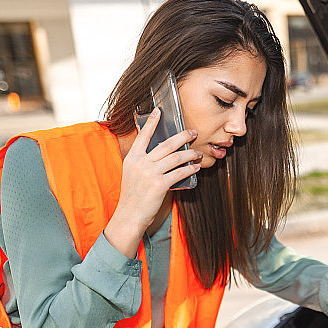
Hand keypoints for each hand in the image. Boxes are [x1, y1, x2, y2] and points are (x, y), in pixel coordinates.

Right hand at [105, 108, 201, 256]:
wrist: (129, 215)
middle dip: (182, 136)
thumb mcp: (132, 174)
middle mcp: (141, 163)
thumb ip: (143, 162)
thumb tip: (163, 155)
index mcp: (132, 158)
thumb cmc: (133, 197)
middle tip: (193, 132)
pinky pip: (180, 172)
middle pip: (166, 144)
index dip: (152, 122)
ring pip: (176, 157)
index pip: (143, 136)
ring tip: (198, 153)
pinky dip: (190, 169)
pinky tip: (196, 167)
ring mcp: (150, 173)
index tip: (159, 111)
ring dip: (190, 153)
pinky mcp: (160, 185)